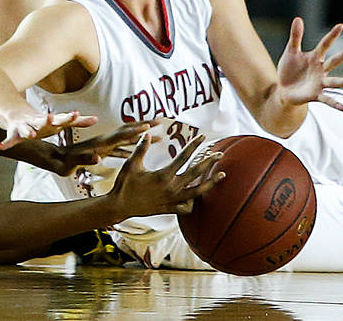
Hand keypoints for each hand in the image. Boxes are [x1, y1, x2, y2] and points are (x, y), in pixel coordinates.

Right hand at [0, 109, 97, 150]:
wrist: (16, 113)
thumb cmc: (42, 121)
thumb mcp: (60, 121)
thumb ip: (77, 121)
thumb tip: (96, 119)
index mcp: (51, 121)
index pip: (61, 118)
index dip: (68, 117)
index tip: (75, 113)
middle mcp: (38, 122)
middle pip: (44, 121)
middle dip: (47, 120)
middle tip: (51, 117)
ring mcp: (25, 126)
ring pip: (27, 129)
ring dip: (28, 132)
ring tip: (30, 135)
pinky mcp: (14, 132)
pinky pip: (11, 139)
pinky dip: (6, 142)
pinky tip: (1, 146)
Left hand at [39, 121, 155, 175]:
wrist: (54, 159)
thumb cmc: (63, 162)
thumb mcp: (72, 162)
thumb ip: (84, 159)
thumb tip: (97, 158)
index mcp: (100, 143)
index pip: (121, 135)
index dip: (136, 130)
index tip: (151, 125)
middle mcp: (105, 141)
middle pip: (128, 130)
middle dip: (145, 125)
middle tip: (162, 120)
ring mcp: (105, 145)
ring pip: (128, 139)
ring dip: (143, 137)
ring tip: (160, 137)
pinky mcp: (103, 150)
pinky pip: (122, 148)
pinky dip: (133, 147)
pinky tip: (141, 150)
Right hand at [109, 133, 223, 217]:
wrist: (120, 206)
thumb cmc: (124, 184)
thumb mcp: (131, 164)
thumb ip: (140, 149)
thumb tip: (147, 133)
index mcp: (163, 175)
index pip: (183, 157)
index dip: (194, 146)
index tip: (202, 137)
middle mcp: (171, 188)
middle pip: (195, 173)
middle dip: (209, 162)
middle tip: (219, 153)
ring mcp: (172, 200)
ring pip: (197, 192)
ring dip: (210, 183)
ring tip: (222, 175)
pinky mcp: (169, 209)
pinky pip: (187, 207)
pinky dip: (195, 201)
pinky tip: (199, 195)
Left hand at [275, 18, 342, 110]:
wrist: (283, 89)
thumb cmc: (290, 70)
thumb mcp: (291, 52)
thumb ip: (296, 37)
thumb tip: (298, 19)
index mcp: (315, 58)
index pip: (325, 44)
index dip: (332, 35)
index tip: (340, 25)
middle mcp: (321, 70)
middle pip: (334, 61)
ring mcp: (320, 83)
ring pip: (335, 81)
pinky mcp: (315, 95)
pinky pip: (328, 100)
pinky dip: (336, 104)